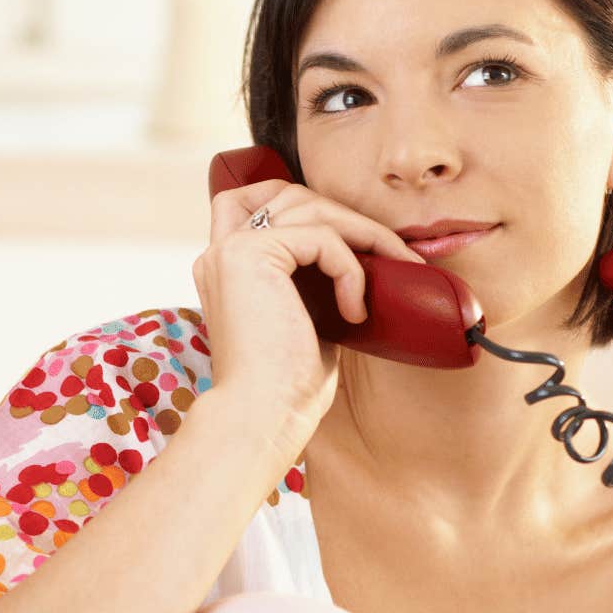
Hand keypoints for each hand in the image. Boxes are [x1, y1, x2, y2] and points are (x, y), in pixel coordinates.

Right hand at [195, 178, 423, 455]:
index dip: (304, 204)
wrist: (261, 419)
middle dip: (344, 215)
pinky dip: (350, 269)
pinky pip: (321, 237)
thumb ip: (315, 286)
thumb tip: (362, 264)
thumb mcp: (306, 323)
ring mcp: (231, 250)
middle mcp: (220, 253)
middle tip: (393, 254)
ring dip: (363, 233)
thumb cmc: (287, 389)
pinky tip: (354, 311)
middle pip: (287, 193)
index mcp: (226, 269)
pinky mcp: (250, 254)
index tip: (355, 241)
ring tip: (392, 270)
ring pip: (310, 206)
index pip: (256, 201)